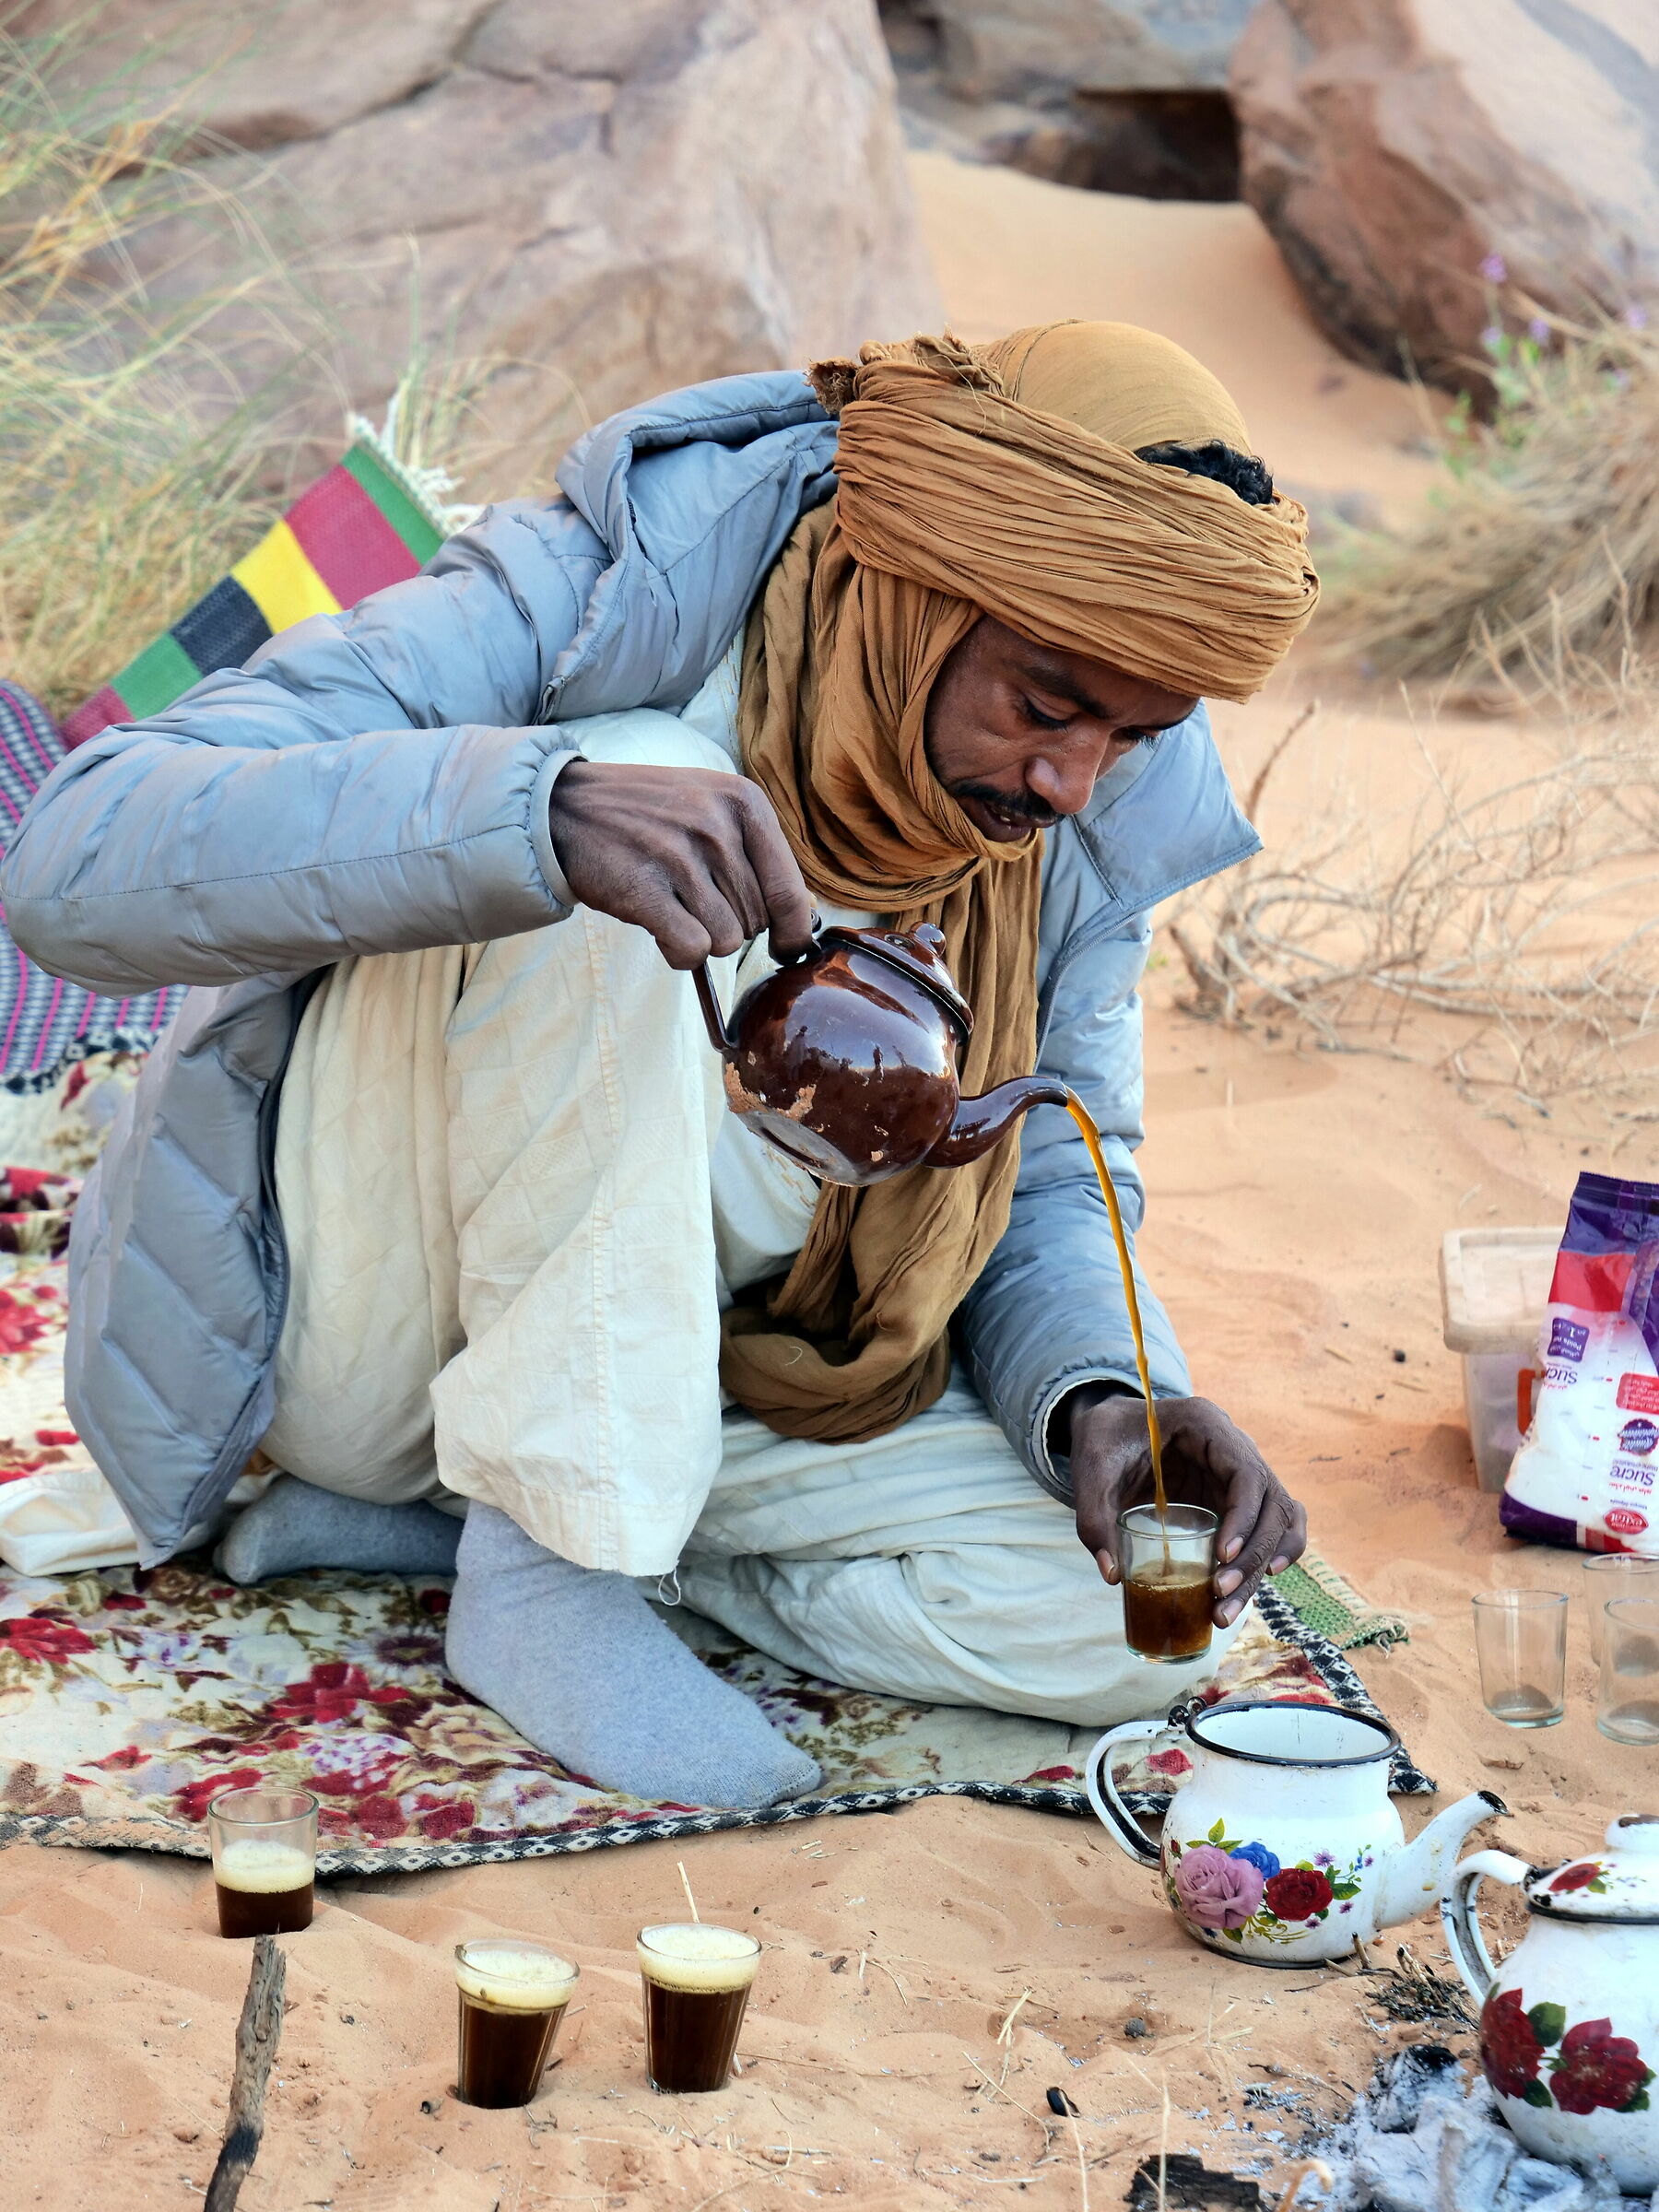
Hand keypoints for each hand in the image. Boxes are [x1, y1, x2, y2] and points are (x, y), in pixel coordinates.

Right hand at [548, 760, 815, 968]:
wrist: (566, 806)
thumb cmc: (648, 816)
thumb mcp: (711, 807)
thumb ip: (756, 855)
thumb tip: (801, 920)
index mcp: (743, 802)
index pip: (790, 892)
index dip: (793, 932)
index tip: (786, 948)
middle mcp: (717, 825)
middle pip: (755, 922)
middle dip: (729, 924)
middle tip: (692, 899)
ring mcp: (680, 855)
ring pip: (725, 941)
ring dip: (701, 938)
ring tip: (673, 906)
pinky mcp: (644, 888)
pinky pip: (692, 948)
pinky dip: (680, 953)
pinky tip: (663, 932)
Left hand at [1063, 1387, 1306, 1626]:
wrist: (1109, 1429)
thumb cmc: (1105, 1439)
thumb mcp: (1091, 1467)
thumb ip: (1094, 1515)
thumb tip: (1113, 1574)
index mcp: (1205, 1424)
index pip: (1246, 1472)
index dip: (1242, 1516)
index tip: (1221, 1556)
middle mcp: (1234, 1447)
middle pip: (1270, 1502)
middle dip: (1252, 1555)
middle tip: (1219, 1594)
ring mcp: (1239, 1473)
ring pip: (1277, 1518)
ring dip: (1260, 1565)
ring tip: (1225, 1610)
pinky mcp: (1234, 1497)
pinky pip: (1273, 1522)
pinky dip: (1277, 1549)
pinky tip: (1264, 1579)